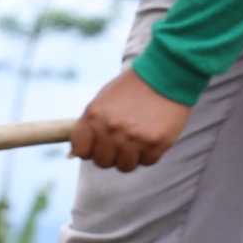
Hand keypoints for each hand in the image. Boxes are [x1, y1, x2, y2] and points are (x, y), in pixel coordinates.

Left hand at [71, 69, 190, 172]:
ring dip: (130, 156)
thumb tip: (76, 151)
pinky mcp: (155, 144)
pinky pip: (147, 161)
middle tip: (121, 141)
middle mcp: (111, 128)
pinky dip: (149, 153)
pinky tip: (152, 135)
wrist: (165, 75)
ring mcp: (134, 138)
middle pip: (102, 162)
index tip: (97, 145)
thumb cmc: (132, 88)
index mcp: (94, 115)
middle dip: (111, 155)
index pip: (81, 151)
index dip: (89, 150)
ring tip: (137, 139)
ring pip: (125, 166)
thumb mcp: (103, 100)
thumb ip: (90, 123)